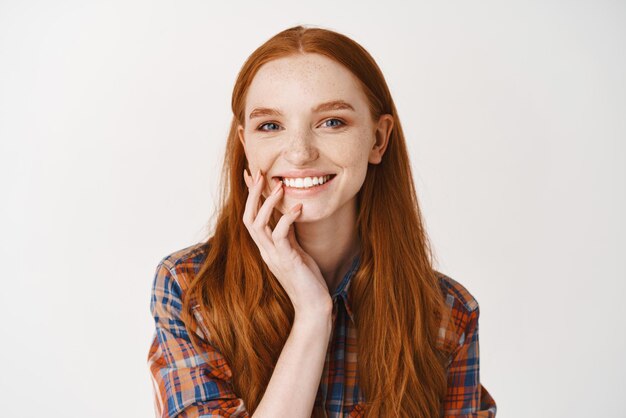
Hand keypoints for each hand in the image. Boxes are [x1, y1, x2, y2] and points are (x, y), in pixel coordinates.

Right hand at [243, 169, 332, 315]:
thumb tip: (289, 213)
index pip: (252, 217)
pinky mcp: (286, 259)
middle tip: (260, 173)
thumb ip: (289, 234)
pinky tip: (299, 207)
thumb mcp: (296, 251)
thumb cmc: (307, 279)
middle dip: (252, 194)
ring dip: (267, 203)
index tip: (252, 175)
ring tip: (279, 186)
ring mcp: (272, 255)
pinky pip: (280, 235)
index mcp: (266, 247)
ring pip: (258, 224)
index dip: (251, 196)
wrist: (313, 306)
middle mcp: (265, 250)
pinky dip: (287, 218)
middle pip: (248, 217)